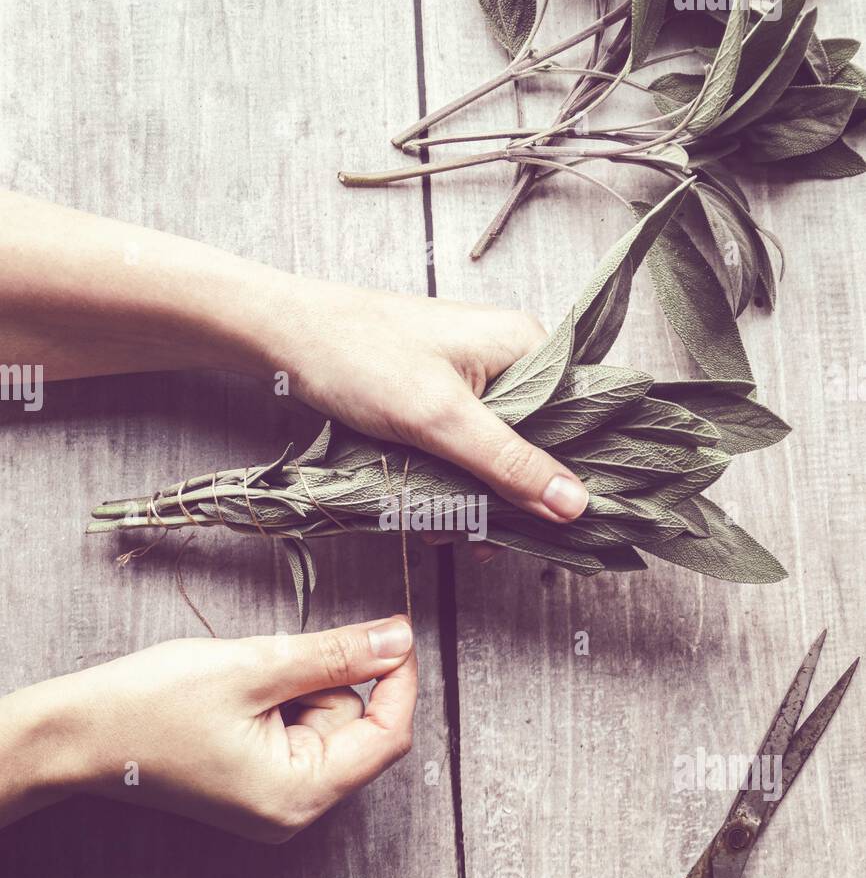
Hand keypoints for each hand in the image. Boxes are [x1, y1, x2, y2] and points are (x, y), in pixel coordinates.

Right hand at [0, 617, 415, 840]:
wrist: (79, 734)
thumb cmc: (152, 706)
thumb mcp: (256, 667)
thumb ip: (336, 654)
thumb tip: (399, 640)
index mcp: (299, 794)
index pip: (387, 737)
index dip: (399, 680)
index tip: (396, 630)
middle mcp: (294, 811)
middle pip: (355, 728)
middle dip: (323, 683)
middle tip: (267, 670)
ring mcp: (274, 801)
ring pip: (325, 723)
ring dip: (296, 689)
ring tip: (240, 689)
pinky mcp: (256, 785)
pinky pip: (296, 732)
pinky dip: (279, 702)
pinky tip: (236, 701)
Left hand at [250, 276, 589, 526]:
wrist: (288, 339)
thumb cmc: (362, 358)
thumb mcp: (440, 419)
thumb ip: (509, 463)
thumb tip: (576, 504)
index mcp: (527, 346)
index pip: (582, 418)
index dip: (573, 474)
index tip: (554, 524)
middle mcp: (511, 360)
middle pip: (541, 445)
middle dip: (510, 498)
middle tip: (479, 539)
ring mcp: (478, 380)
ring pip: (501, 456)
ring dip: (476, 500)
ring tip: (441, 532)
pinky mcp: (445, 398)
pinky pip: (468, 452)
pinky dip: (452, 485)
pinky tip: (429, 516)